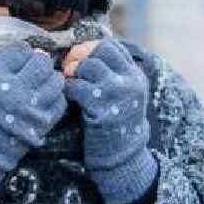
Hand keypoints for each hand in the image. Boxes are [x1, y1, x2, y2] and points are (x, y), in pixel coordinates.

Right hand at [0, 42, 66, 189]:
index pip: (19, 50)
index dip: (18, 51)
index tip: (15, 57)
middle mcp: (15, 91)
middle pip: (42, 62)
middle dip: (37, 60)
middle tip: (30, 66)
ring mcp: (31, 109)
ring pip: (56, 81)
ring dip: (49, 78)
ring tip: (39, 82)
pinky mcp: (40, 126)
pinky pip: (60, 104)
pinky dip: (55, 97)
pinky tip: (44, 99)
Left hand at [64, 37, 157, 203]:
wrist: (123, 157)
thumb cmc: (117, 122)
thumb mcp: (124, 94)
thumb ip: (113, 73)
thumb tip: (85, 50)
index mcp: (135, 75)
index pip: (112, 46)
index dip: (90, 47)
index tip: (80, 57)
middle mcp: (130, 81)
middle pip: (99, 51)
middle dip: (79, 55)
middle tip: (69, 67)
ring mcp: (117, 94)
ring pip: (88, 66)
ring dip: (72, 72)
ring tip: (69, 82)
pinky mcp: (102, 109)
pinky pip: (77, 87)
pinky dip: (68, 88)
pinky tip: (68, 96)